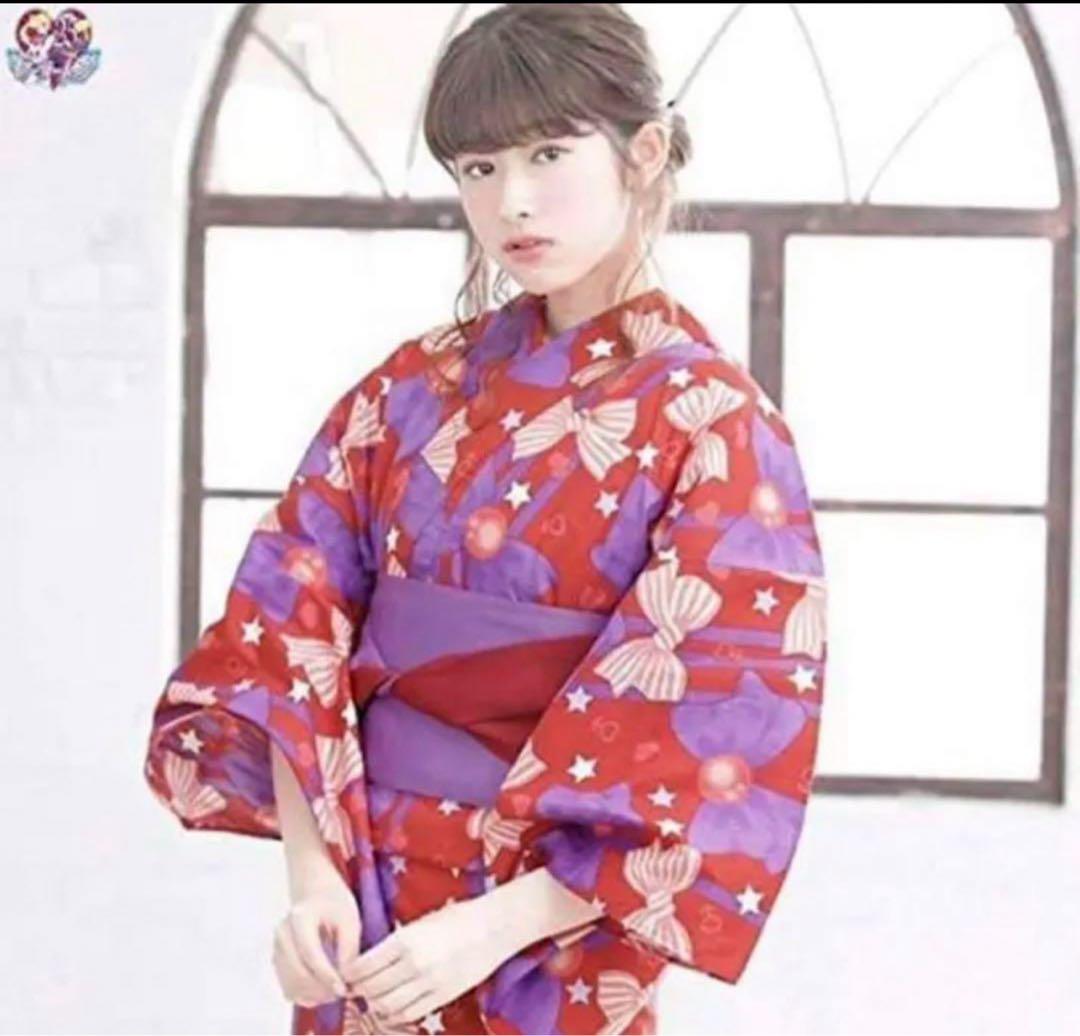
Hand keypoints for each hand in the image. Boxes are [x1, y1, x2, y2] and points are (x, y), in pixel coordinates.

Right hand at [272, 874, 360, 1008]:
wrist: (314, 893)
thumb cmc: (333, 903)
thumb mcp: (350, 918)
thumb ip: (349, 947)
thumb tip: (346, 978)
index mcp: (300, 918)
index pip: (311, 954)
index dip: (327, 976)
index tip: (343, 989)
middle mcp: (282, 934)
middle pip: (298, 973)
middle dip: (322, 989)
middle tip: (343, 992)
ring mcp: (276, 949)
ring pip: (291, 985)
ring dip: (314, 995)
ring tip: (335, 991)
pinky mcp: (277, 962)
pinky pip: (288, 988)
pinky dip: (305, 995)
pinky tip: (322, 991)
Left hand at [339, 895, 512, 1027]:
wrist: (493, 927)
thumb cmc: (457, 918)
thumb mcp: (421, 923)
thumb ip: (397, 942)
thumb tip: (371, 961)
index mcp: (405, 941)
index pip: (363, 967)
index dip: (350, 974)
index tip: (347, 973)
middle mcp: (413, 965)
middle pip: (371, 990)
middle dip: (359, 990)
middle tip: (355, 988)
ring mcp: (428, 984)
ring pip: (387, 1007)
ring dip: (374, 1005)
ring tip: (372, 998)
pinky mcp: (442, 997)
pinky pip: (408, 1014)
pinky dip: (393, 1015)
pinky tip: (391, 1009)